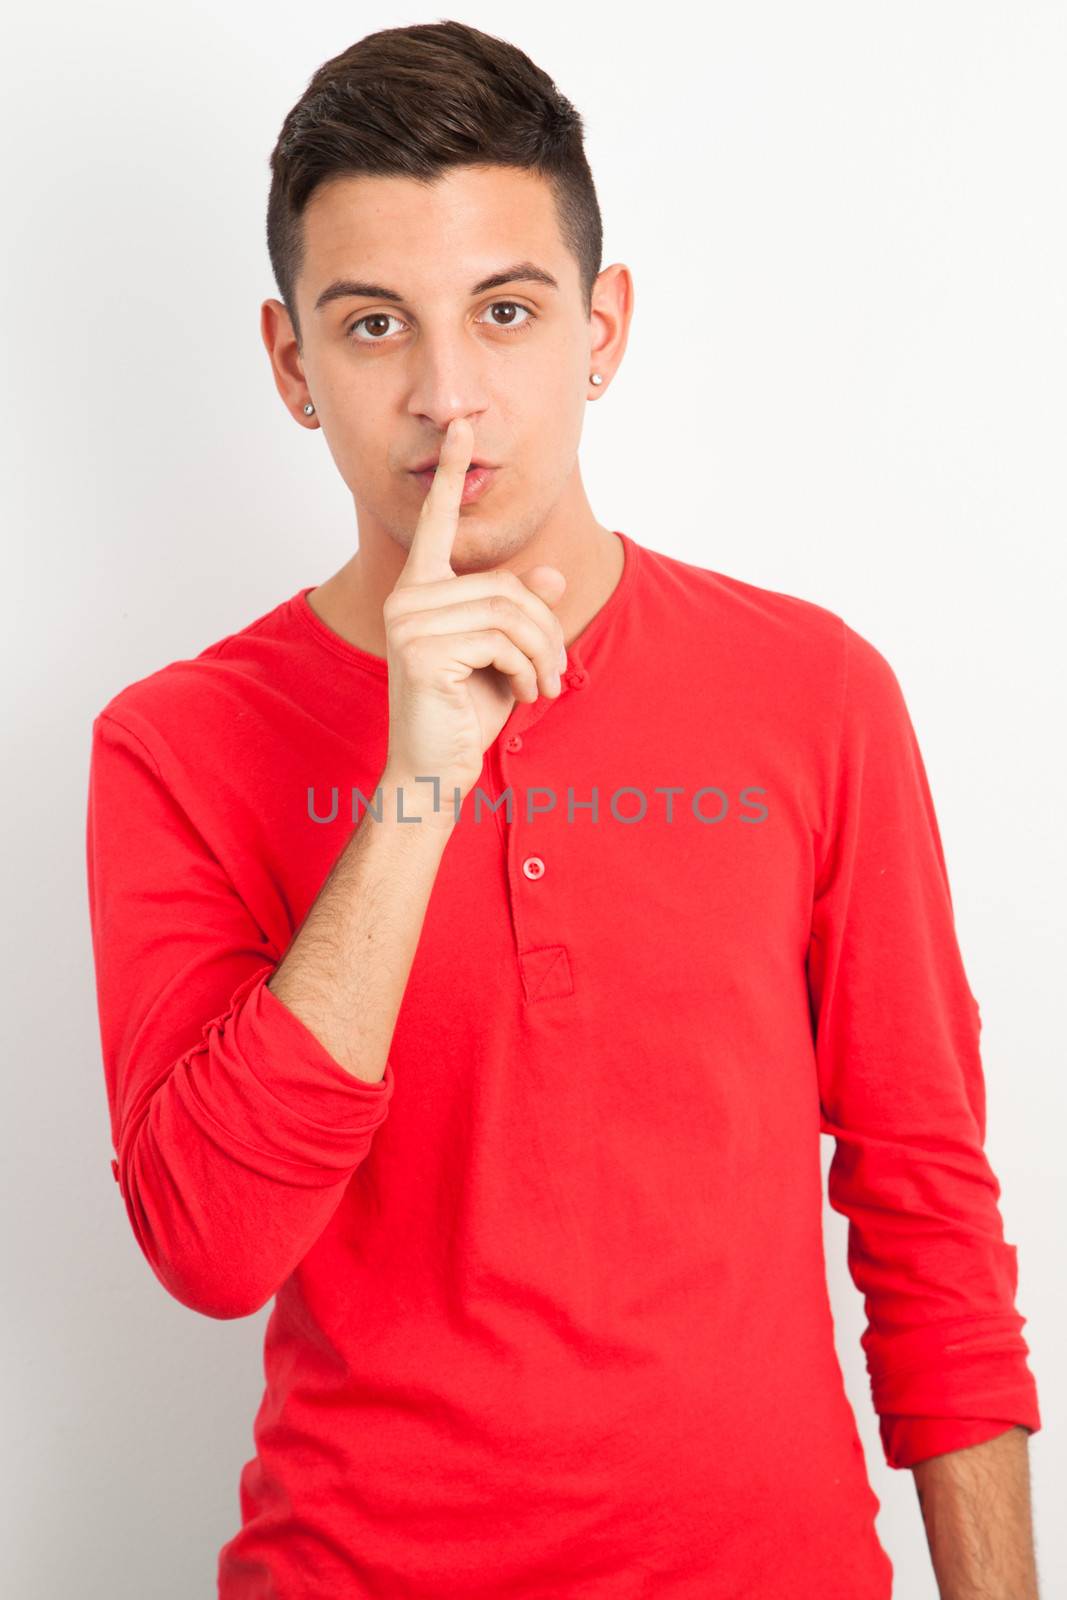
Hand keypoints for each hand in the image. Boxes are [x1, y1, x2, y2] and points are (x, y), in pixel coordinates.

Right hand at [380, 416, 566, 819]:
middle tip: (557, 674)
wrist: (435, 770)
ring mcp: (409, 622)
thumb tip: (552, 577)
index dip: (449, 475)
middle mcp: (409, 597)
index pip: (435, 523)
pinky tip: (525, 695)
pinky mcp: (421, 650)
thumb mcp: (505, 654)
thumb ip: (521, 612)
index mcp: (422, 590)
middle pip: (505, 586)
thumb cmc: (466, 711)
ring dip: (542, 654)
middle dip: (545, 631)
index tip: (462, 428)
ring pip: (509, 612)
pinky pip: (501, 640)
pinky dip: (528, 669)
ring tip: (544, 687)